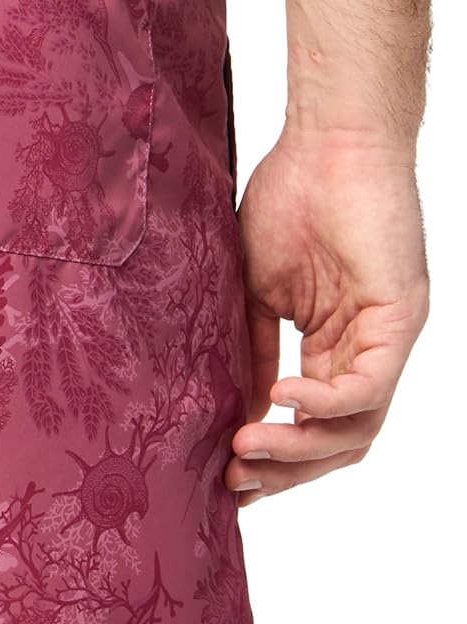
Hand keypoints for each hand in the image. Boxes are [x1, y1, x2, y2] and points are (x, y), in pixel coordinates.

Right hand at [226, 127, 429, 507]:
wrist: (327, 140)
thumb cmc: (290, 194)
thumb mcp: (255, 287)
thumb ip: (252, 346)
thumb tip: (238, 405)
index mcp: (332, 341)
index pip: (311, 421)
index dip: (273, 458)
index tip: (223, 476)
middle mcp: (365, 348)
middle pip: (338, 440)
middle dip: (285, 471)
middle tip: (234, 483)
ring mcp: (385, 336)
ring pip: (356, 426)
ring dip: (300, 449)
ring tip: (246, 450)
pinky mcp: (399, 317)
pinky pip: (369, 384)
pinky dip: (325, 403)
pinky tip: (281, 400)